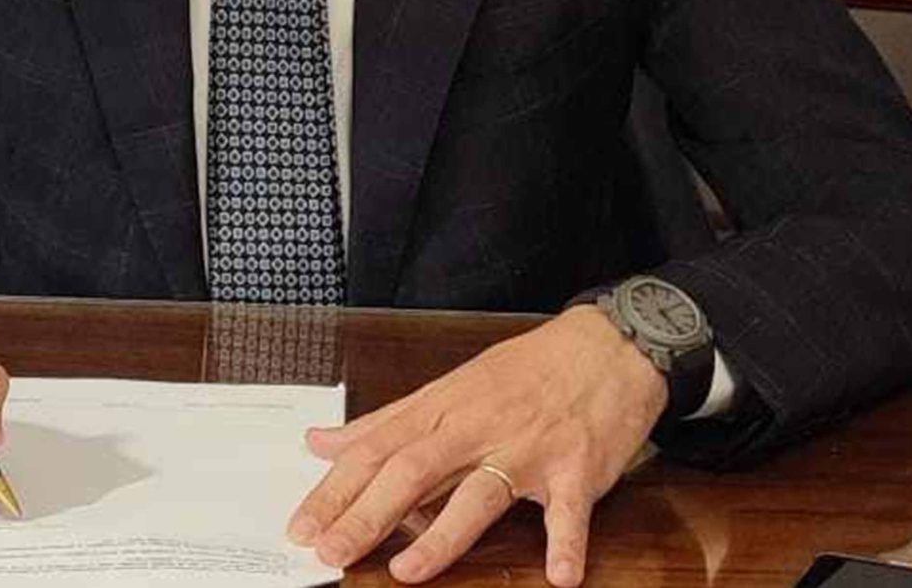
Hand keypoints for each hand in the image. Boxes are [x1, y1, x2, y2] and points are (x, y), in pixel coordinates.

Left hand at [288, 306, 665, 585]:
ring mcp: (529, 448)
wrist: (608, 346)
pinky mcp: (578, 468)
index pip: (377, 449)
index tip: (302, 525)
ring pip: (479, 492)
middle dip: (367, 515)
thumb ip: (386, 422)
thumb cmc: (527, 370)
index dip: (336, 489)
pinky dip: (566, 543)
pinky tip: (559, 576)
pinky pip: (570, 511)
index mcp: (444, 407)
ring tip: (408, 571)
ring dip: (443, 534)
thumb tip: (322, 442)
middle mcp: (479, 426)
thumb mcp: (450, 387)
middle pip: (413, 471)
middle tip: (331, 553)